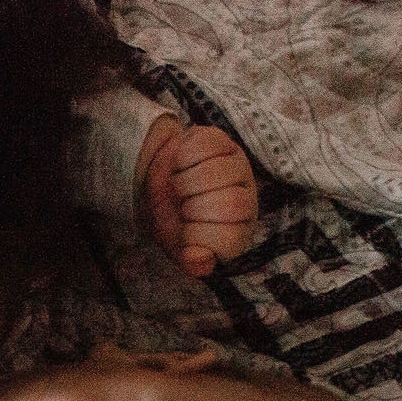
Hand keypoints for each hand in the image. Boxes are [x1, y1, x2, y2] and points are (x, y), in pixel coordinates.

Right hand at [137, 117, 258, 276]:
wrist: (155, 185)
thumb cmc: (173, 221)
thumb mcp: (179, 248)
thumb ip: (192, 261)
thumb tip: (201, 261)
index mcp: (239, 229)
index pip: (232, 239)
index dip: (201, 237)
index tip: (186, 231)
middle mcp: (245, 197)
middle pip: (232, 205)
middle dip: (195, 209)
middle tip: (182, 207)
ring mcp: (236, 165)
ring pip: (218, 173)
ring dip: (185, 183)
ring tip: (179, 188)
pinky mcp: (220, 139)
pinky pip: (204, 145)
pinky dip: (183, 157)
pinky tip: (181, 165)